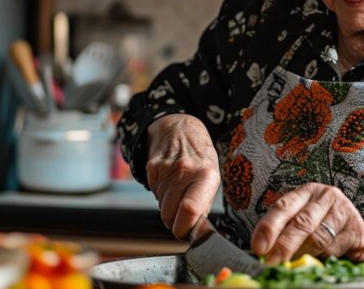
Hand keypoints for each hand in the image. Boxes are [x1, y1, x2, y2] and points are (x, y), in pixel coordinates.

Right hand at [146, 113, 220, 239]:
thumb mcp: (211, 177)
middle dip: (174, 221)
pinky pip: (153, 193)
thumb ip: (203, 204)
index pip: (190, 211)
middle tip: (182, 214)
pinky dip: (160, 193)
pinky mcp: (152, 167)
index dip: (184, 229)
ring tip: (178, 190)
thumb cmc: (201, 158)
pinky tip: (169, 180)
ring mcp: (166, 169)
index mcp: (206, 176)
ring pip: (160, 206)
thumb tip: (193, 230)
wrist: (181, 129)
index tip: (186, 233)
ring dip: (168, 206)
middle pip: (169, 214)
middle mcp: (185, 172)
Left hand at [250, 183, 363, 262]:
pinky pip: (333, 249)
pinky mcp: (356, 230)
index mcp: (307, 192)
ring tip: (292, 266)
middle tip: (271, 262)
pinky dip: (322, 259)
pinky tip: (319, 261)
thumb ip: (285, 231)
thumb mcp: (303, 224)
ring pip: (317, 237)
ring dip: (302, 255)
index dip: (269, 227)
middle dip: (283, 245)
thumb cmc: (324, 229)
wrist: (358, 235)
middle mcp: (326, 196)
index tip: (258, 247)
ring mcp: (343, 210)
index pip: (284, 206)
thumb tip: (263, 251)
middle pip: (301, 222)